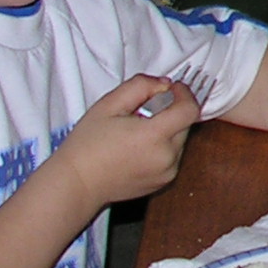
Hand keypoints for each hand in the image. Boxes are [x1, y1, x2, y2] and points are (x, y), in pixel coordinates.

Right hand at [59, 75, 199, 204]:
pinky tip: (137, 149)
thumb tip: (163, 84)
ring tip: (136, 133)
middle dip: (170, 111)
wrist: (77, 183)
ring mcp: (167, 172)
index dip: (184, 94)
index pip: (190, 110)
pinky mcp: (163, 182)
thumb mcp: (108, 104)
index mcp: (154, 136)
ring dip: (166, 130)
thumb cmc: (87, 145)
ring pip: (180, 140)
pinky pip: (173, 156)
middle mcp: (166, 157)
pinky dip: (162, 147)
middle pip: (185, 123)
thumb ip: (140, 86)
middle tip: (141, 113)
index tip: (171, 89)